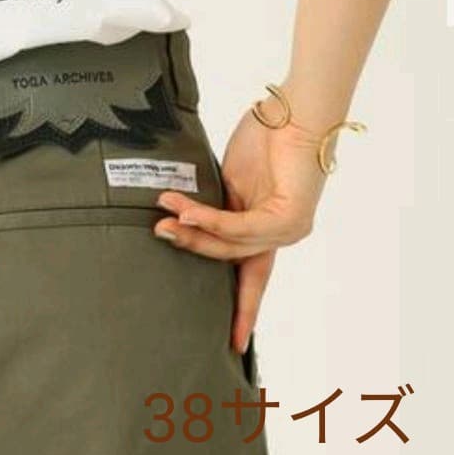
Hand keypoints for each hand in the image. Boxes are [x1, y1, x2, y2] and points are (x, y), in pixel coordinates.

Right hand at [154, 98, 328, 353]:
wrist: (296, 108)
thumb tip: (184, 226)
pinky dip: (208, 220)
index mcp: (270, 230)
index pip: (253, 279)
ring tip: (163, 215)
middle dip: (190, 249)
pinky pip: (237, 228)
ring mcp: (288, 230)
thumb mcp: (231, 180)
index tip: (237, 346)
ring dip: (193, 231)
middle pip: (229, 259)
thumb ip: (216, 209)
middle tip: (157, 232)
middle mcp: (283, 236)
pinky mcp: (288, 218)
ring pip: (231, 246)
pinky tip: (184, 210)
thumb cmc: (268, 135)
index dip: (243, 312)